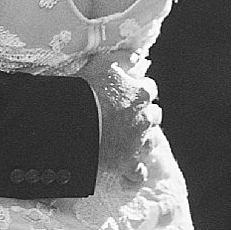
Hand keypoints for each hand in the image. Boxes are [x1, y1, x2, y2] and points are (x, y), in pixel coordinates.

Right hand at [78, 52, 160, 184]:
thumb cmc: (87, 89)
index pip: (149, 88)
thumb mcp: (103, 63)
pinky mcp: (128, 163)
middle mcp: (145, 118)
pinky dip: (134, 174)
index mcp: (141, 93)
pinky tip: (128, 173)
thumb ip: (124, 57)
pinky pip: (138, 174)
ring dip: (144, 140)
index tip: (129, 91)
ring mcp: (138, 142)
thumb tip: (138, 55)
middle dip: (146, 114)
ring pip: (152, 142)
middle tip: (130, 115)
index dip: (139, 89)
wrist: (75, 122)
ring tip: (131, 140)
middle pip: (155, 114)